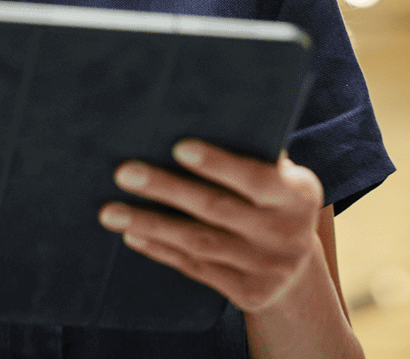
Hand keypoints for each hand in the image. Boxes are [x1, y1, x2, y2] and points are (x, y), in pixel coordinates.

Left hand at [97, 139, 324, 312]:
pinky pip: (196, 268)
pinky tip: (133, 235)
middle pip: (216, 208)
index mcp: (298, 195)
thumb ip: (254, 153)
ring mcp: (268, 268)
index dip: (218, 163)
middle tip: (124, 172)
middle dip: (166, 188)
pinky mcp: (248, 294)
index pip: (256, 177)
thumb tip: (201, 114)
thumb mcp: (282, 179)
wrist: (297, 271)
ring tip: (111, 211)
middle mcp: (286, 234)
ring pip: (199, 242)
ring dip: (150, 224)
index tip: (179, 147)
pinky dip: (161, 250)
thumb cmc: (274, 201)